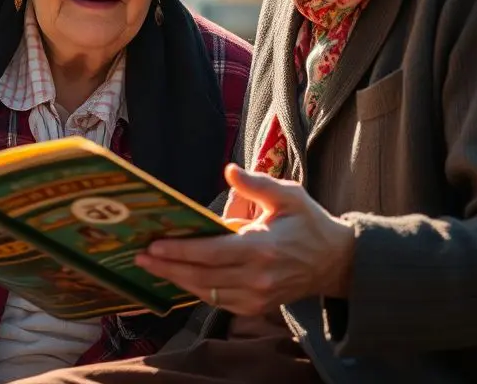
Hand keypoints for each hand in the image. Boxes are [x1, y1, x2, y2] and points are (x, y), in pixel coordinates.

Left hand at [134, 164, 354, 315]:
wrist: (336, 263)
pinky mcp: (257, 307)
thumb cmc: (309, 224)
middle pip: (202, 276)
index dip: (181, 250)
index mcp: (262, 248)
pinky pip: (218, 301)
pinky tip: (178, 277)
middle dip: (168, 266)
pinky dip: (196, 290)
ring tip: (151, 265)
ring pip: (207, 292)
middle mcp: (258, 277)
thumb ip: (256, 183)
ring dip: (177, 279)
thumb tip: (228, 170)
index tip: (155, 244)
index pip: (212, 253)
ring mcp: (257, 297)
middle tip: (140, 255)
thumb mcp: (288, 195)